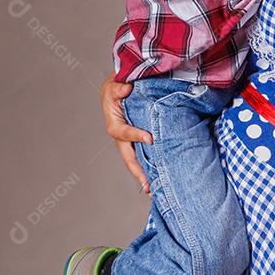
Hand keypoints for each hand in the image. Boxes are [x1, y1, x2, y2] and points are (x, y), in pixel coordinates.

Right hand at [100, 73, 152, 194]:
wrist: (121, 90)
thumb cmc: (118, 88)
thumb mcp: (115, 85)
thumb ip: (118, 88)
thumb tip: (126, 89)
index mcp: (114, 124)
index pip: (124, 133)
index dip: (135, 136)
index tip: (150, 139)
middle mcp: (121, 137)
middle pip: (128, 157)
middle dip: (138, 171)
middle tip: (148, 185)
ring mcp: (129, 142)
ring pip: (136, 161)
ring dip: (144, 175)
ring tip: (154, 189)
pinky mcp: (137, 142)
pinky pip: (143, 156)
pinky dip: (149, 166)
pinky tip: (159, 177)